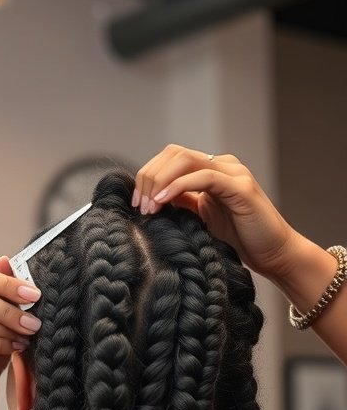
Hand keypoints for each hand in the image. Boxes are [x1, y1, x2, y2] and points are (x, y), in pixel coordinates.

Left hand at [133, 144, 303, 282]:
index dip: (148, 176)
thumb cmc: (239, 240)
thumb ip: (182, 203)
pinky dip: (178, 186)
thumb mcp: (200, 219)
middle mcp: (222, 165)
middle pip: (174, 154)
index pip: (171, 158)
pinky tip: (163, 202)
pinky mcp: (241, 187)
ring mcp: (233, 173)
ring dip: (159, 182)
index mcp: (211, 170)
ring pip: (185, 160)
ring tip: (149, 207)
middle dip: (149, 177)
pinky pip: (204, 177)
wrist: (273, 254)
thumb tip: (150, 199)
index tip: (136, 203)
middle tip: (139, 206)